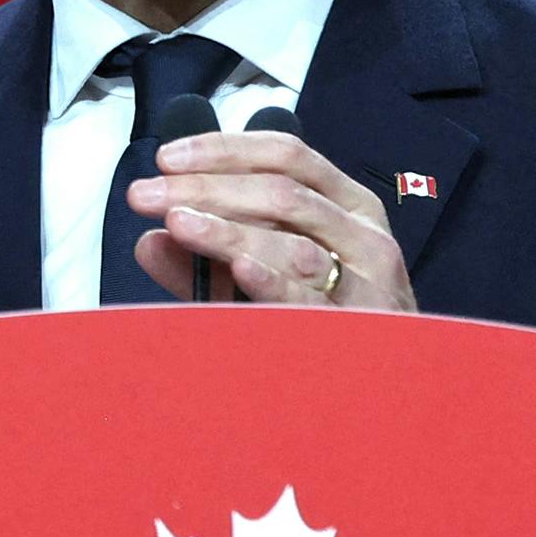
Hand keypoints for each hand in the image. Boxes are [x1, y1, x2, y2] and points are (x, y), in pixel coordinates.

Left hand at [124, 130, 419, 310]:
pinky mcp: (358, 327)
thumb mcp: (267, 277)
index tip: (168, 157)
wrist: (387, 387)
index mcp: (348, 207)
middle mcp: (363, 235)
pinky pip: (309, 299)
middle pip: (281, 193)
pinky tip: (238, 266)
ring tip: (178, 222)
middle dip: (207, 188)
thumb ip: (210, 259)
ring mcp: (366, 282)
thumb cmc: (329, 321)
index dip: (225, 149)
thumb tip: (151, 240)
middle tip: (148, 194)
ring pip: (294, 242)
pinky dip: (271, 279)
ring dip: (228, 229)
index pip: (287, 156)